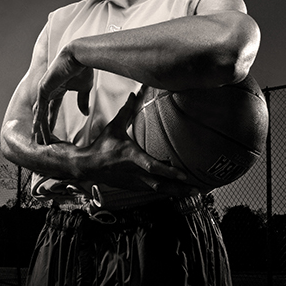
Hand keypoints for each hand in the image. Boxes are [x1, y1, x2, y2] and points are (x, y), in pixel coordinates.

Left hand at [32, 46, 92, 143]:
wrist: (80, 57)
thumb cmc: (83, 69)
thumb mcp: (85, 89)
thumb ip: (82, 101)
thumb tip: (85, 113)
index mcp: (58, 89)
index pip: (52, 109)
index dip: (51, 121)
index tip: (51, 132)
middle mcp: (49, 90)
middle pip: (43, 113)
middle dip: (43, 127)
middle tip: (42, 140)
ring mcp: (44, 89)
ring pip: (40, 113)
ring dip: (40, 127)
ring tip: (40, 141)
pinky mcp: (43, 89)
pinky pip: (40, 108)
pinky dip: (39, 120)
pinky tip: (38, 130)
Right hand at [76, 92, 198, 197]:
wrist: (88, 166)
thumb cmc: (102, 146)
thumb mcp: (114, 127)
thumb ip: (126, 110)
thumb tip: (134, 93)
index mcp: (131, 156)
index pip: (152, 166)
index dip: (168, 171)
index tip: (183, 174)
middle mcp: (135, 172)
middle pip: (160, 184)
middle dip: (178, 188)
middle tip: (197, 189)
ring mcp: (135, 182)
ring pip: (159, 190)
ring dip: (176, 192)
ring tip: (194, 192)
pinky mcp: (134, 187)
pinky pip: (153, 191)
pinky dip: (167, 192)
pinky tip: (179, 191)